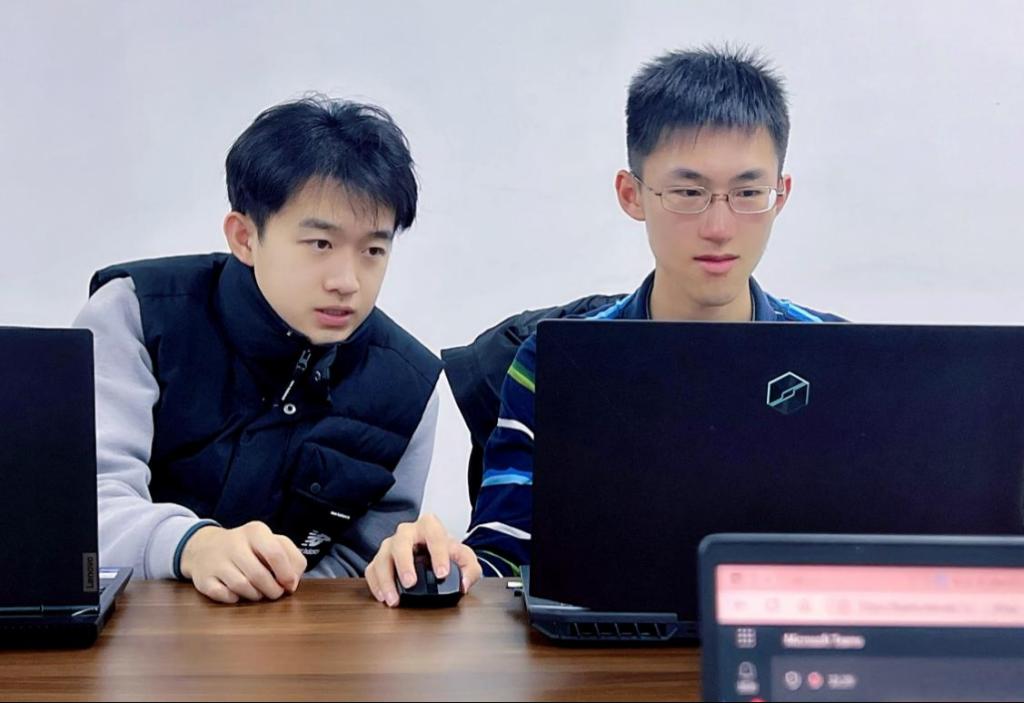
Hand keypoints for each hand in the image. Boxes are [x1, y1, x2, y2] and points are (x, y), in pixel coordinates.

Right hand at [180, 521, 306, 603]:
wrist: (205, 547)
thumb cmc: (248, 548)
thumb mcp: (272, 543)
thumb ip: (291, 559)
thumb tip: (292, 584)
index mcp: (255, 531)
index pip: (275, 553)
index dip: (286, 574)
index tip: (289, 585)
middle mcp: (234, 543)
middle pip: (259, 575)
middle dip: (272, 590)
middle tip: (275, 593)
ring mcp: (216, 561)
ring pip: (242, 587)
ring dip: (255, 595)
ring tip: (258, 592)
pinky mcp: (203, 579)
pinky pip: (225, 596)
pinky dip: (235, 599)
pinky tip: (237, 593)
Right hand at [365, 513, 482, 606]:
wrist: (434, 554)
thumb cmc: (447, 554)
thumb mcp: (465, 558)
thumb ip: (470, 569)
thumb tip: (463, 583)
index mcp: (430, 527)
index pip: (434, 535)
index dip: (438, 553)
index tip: (442, 573)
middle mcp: (407, 533)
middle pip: (401, 542)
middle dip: (404, 563)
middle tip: (410, 582)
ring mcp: (391, 545)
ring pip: (382, 557)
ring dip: (386, 579)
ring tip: (393, 599)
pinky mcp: (380, 560)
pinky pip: (372, 570)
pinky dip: (375, 584)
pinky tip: (383, 597)